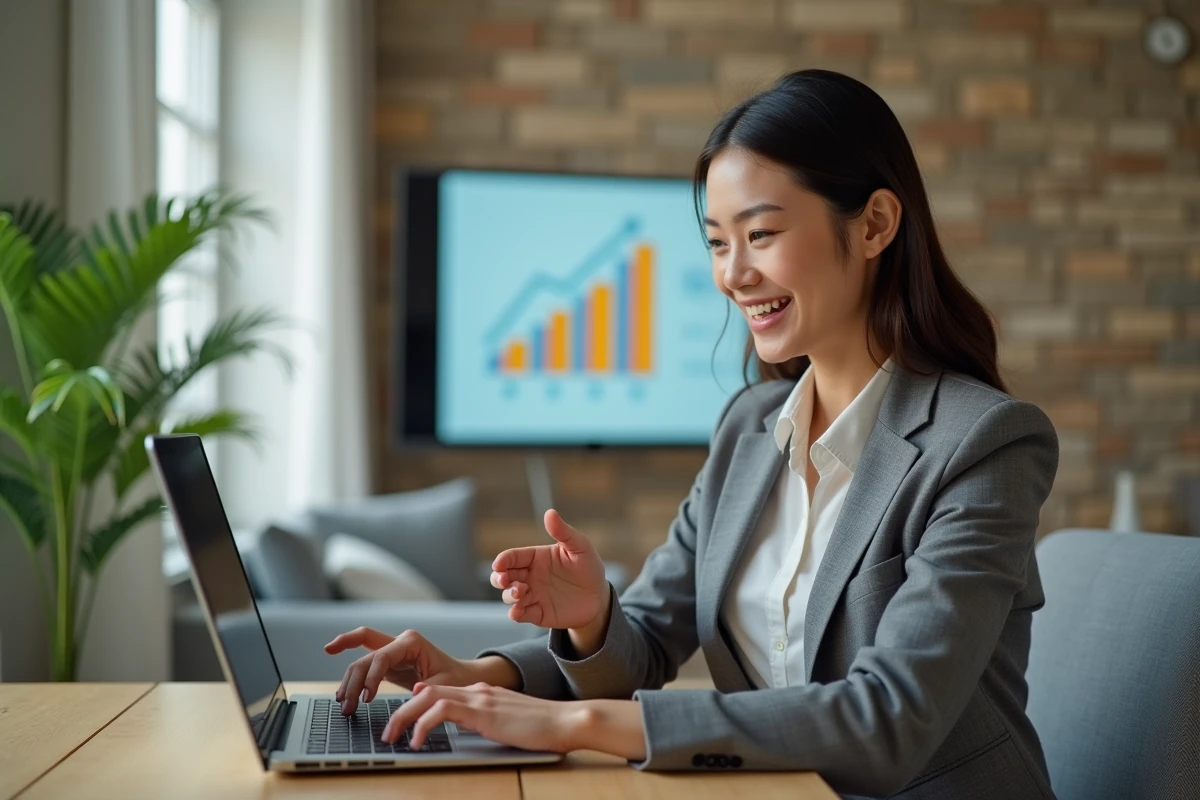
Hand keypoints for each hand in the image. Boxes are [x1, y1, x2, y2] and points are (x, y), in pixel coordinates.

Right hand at [325, 627, 476, 715]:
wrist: (462, 676)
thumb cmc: (456, 679)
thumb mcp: (442, 687)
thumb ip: (423, 694)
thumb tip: (405, 704)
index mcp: (412, 642)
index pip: (382, 657)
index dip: (371, 678)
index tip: (366, 700)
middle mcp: (399, 642)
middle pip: (366, 654)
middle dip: (353, 680)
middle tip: (346, 705)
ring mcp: (392, 651)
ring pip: (361, 659)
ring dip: (348, 680)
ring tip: (342, 703)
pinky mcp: (388, 662)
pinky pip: (364, 663)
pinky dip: (352, 676)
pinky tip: (341, 689)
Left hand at [384, 681, 586, 752]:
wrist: (566, 720)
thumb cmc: (543, 727)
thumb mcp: (507, 722)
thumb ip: (485, 720)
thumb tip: (465, 729)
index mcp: (482, 693)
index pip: (439, 690)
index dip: (415, 702)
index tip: (400, 719)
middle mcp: (477, 690)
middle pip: (426, 690)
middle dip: (400, 710)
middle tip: (387, 731)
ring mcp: (480, 698)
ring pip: (427, 697)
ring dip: (403, 717)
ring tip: (392, 737)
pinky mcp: (483, 711)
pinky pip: (441, 711)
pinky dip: (422, 725)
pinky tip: (418, 742)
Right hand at [489, 508, 608, 628]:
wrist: (599, 597)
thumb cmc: (588, 567)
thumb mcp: (580, 547)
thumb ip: (563, 532)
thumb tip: (549, 512)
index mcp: (535, 558)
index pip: (512, 557)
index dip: (503, 560)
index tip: (499, 564)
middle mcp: (529, 576)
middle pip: (503, 576)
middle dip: (499, 578)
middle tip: (504, 579)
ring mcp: (532, 595)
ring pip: (509, 596)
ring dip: (509, 595)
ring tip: (521, 592)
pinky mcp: (537, 613)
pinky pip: (521, 614)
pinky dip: (516, 613)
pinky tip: (517, 611)